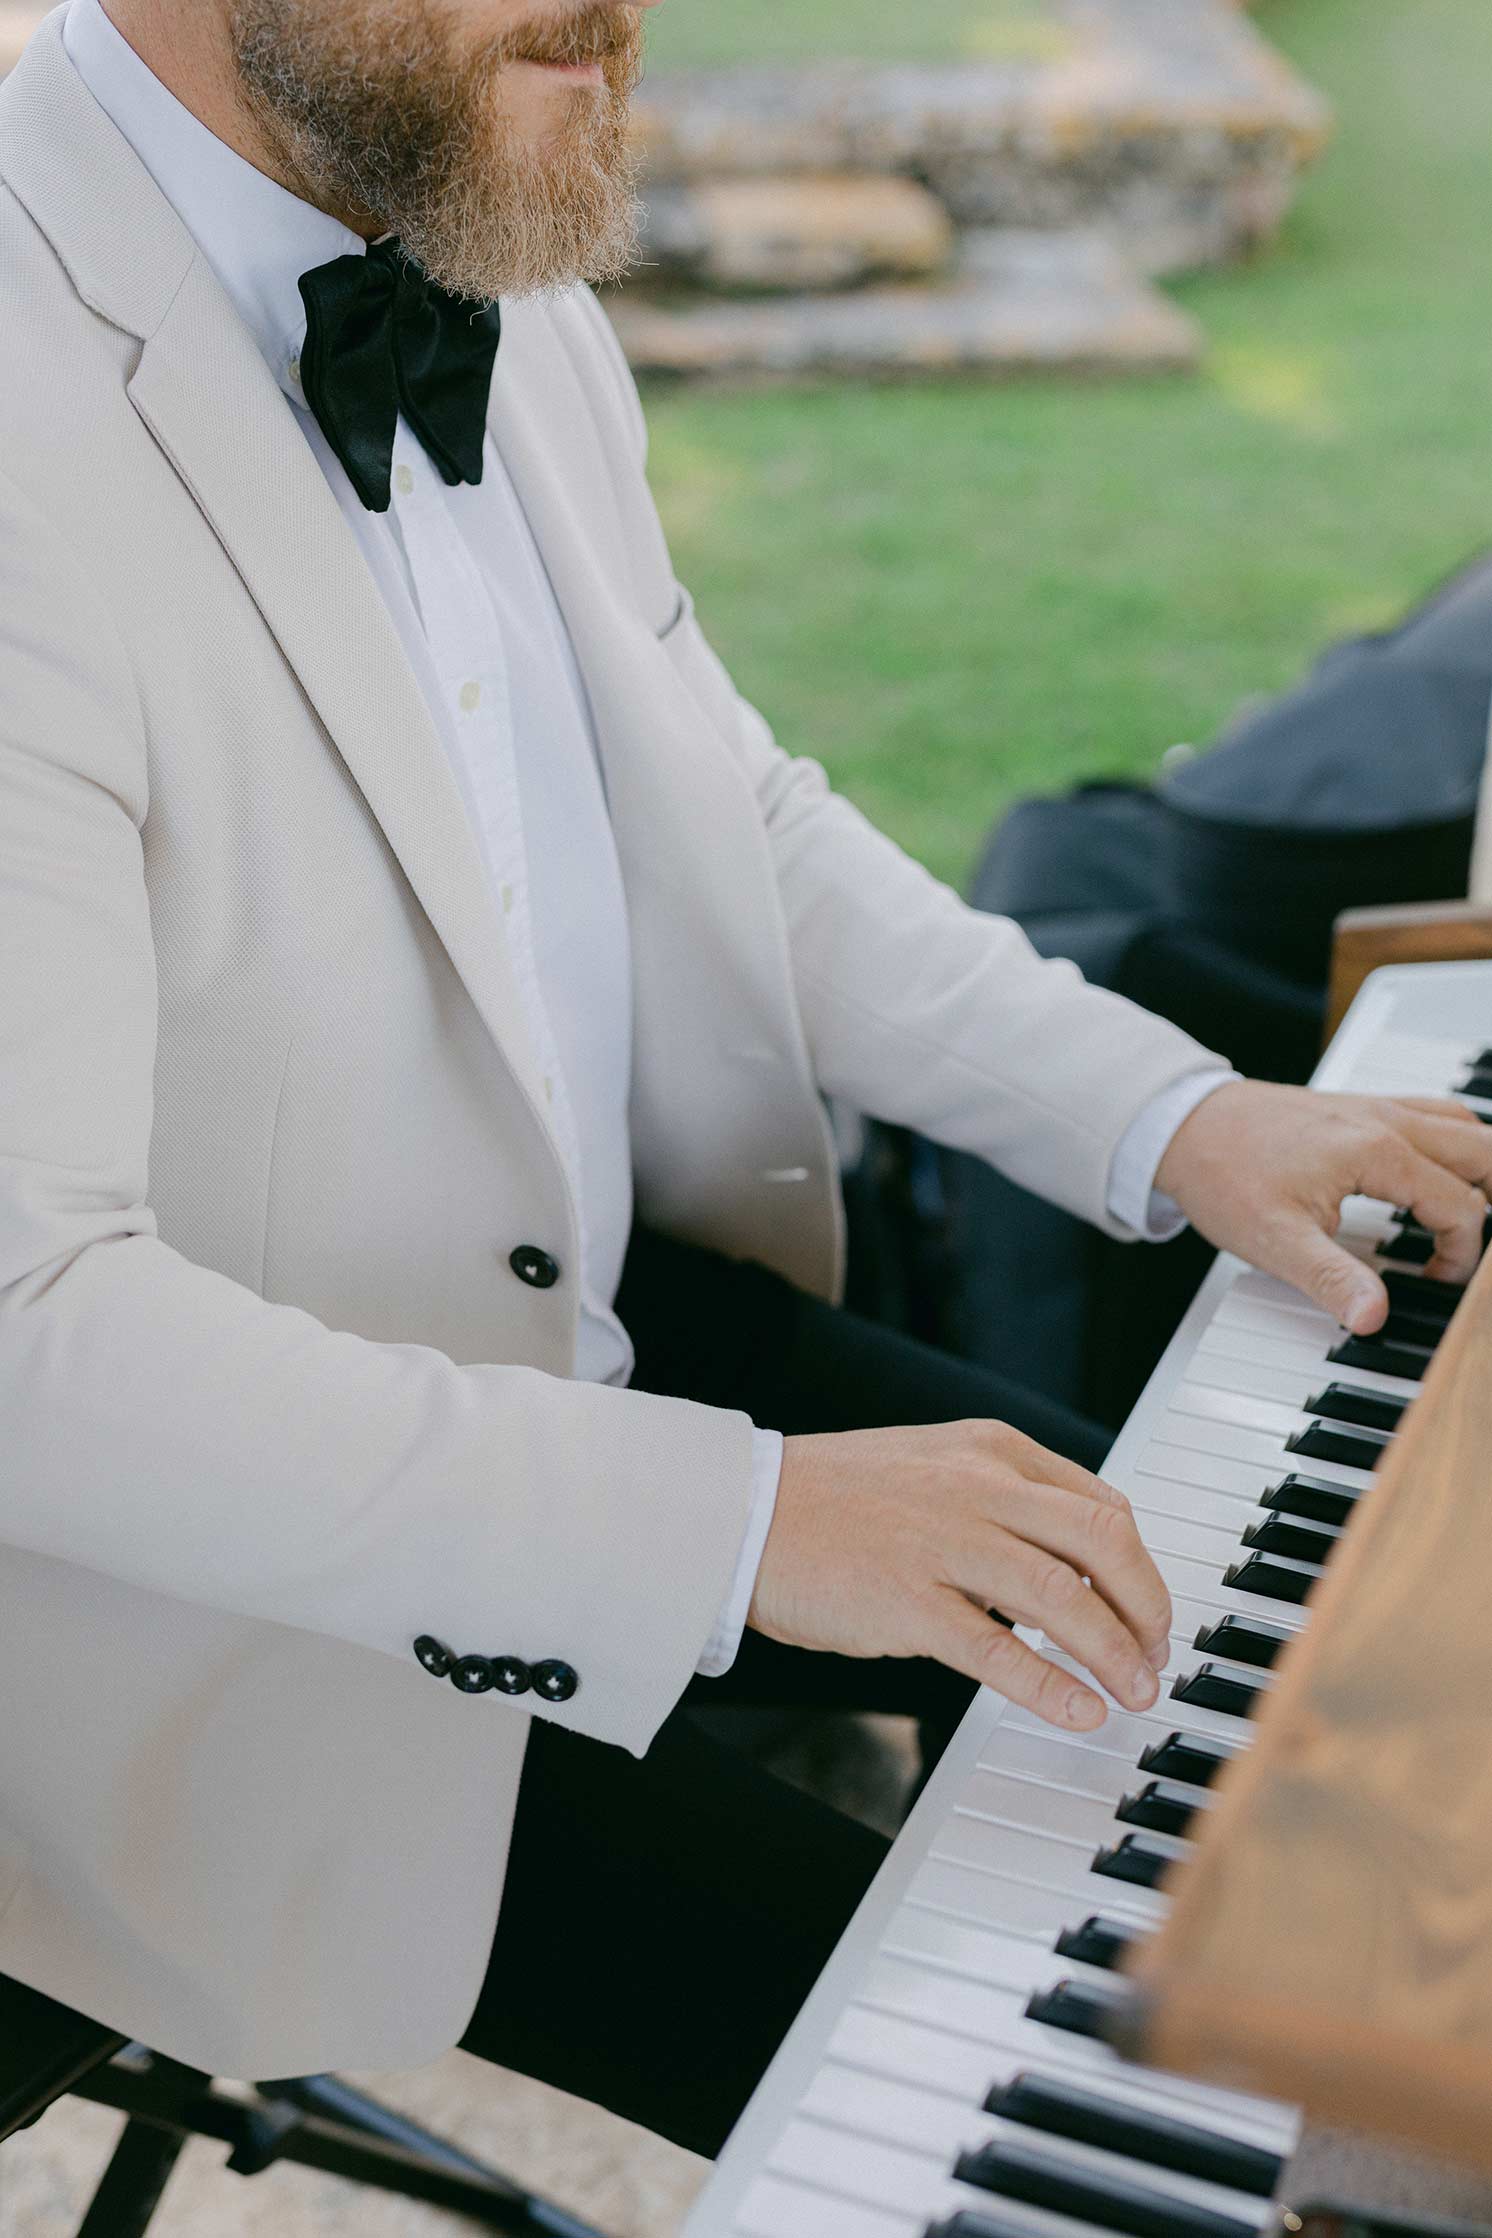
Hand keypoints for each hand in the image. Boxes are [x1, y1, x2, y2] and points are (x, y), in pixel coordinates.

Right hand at [749, 1420, 1172, 1730]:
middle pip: (1104, 1543)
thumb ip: (1001, 1500)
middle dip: (1147, 1609)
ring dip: (1113, 1654)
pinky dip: (1050, 1687)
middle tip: (1155, 1657)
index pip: (1101, 1506)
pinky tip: (1077, 1711)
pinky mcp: (909, 1601)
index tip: (1149, 1613)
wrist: (744, 1513)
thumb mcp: (933, 1466)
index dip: (1141, 1568)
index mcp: (992, 1450)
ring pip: (1064, 1598)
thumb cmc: (833, 1499)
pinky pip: (999, 1651)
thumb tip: (1067, 1566)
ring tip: (1131, 1694)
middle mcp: (979, 1487)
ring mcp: (945, 1542)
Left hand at [1155, 1080, 1491, 1332]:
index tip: (1433, 1280)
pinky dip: (1452, 1143)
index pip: (1461, 1206)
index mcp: (1377, 1152)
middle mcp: (1387, 1120)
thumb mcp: (1275, 1241)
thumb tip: (1373, 1318)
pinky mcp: (1362, 1104)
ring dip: (1479, 1167)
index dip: (1461, 1254)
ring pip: (1465, 1125)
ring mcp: (1376, 1106)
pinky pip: (1433, 1113)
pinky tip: (1435, 1174)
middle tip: (1471, 1247)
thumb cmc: (1224, 1175)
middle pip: (1484, 1151)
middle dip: (1491, 1202)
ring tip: (1469, 1214)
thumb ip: (1333, 1279)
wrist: (1184, 1125)